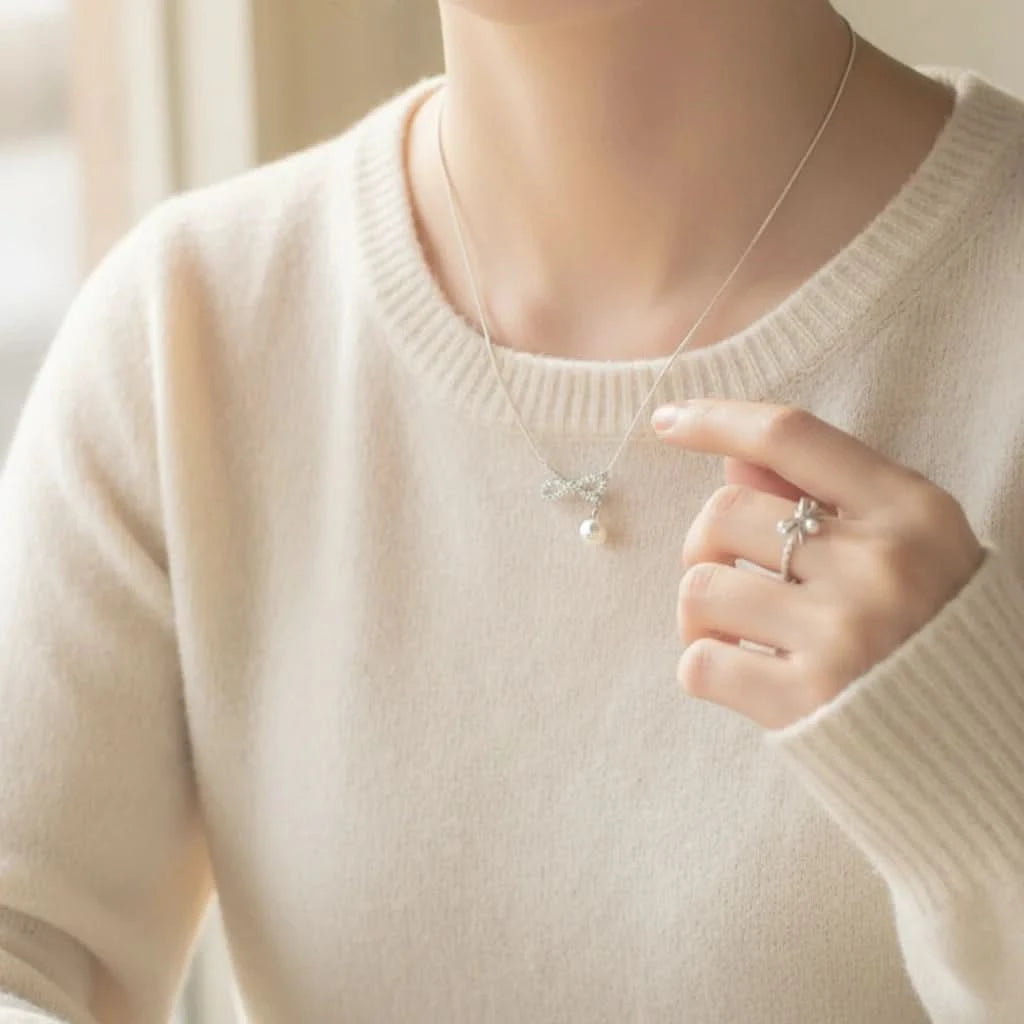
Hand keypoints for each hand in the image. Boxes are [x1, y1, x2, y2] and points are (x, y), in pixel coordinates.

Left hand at [651, 399, 985, 729]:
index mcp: (911, 510)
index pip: (791, 435)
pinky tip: (743, 676)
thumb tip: (735, 459)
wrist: (984, 748)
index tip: (668, 420)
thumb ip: (829, 493)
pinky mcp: (809, 702)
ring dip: (699, 614)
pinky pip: (700, 662)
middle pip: (725, 511)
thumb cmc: (937, 633)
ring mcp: (844, 634)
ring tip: (737, 635)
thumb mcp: (914, 544)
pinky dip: (705, 669)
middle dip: (705, 545)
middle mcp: (880, 564)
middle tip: (730, 578)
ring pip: (700, 587)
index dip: (717, 419)